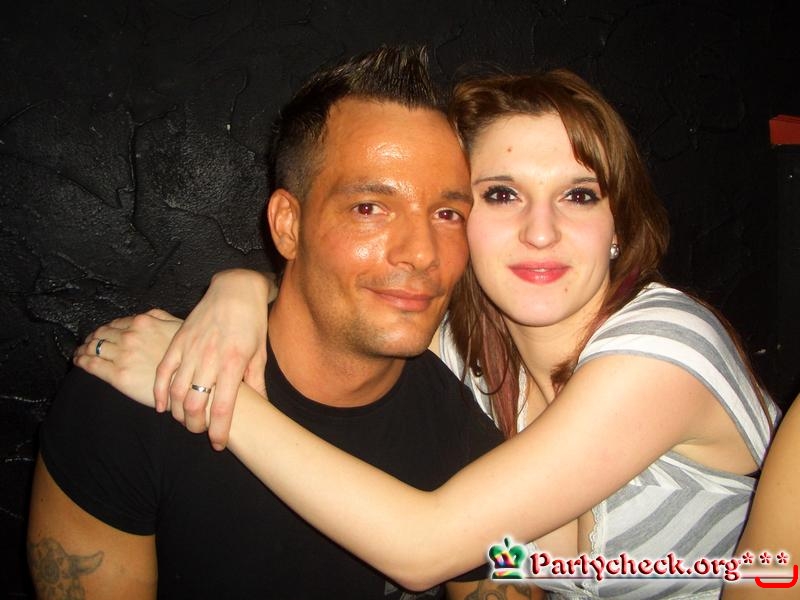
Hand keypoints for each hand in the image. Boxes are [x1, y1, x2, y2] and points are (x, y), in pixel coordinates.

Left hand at [74, 309, 182, 410]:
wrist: (189, 382)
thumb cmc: (187, 357)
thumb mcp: (177, 327)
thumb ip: (160, 317)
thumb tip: (146, 315)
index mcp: (143, 322)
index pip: (115, 323)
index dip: (106, 329)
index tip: (102, 334)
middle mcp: (130, 336)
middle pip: (101, 334)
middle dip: (93, 338)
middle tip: (88, 343)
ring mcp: (122, 355)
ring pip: (93, 347)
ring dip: (84, 349)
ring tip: (80, 353)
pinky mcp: (117, 374)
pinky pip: (92, 364)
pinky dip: (81, 360)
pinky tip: (78, 361)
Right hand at [154, 269, 272, 449]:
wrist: (235, 290)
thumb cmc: (251, 322)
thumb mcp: (259, 353)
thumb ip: (256, 383)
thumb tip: (263, 409)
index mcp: (233, 363)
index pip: (223, 407)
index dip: (219, 431)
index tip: (219, 444)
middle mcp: (210, 358)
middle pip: (195, 404)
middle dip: (195, 426)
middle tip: (200, 432)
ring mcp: (190, 349)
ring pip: (176, 391)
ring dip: (178, 412)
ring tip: (185, 421)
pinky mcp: (177, 341)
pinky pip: (163, 371)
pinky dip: (159, 392)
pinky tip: (161, 406)